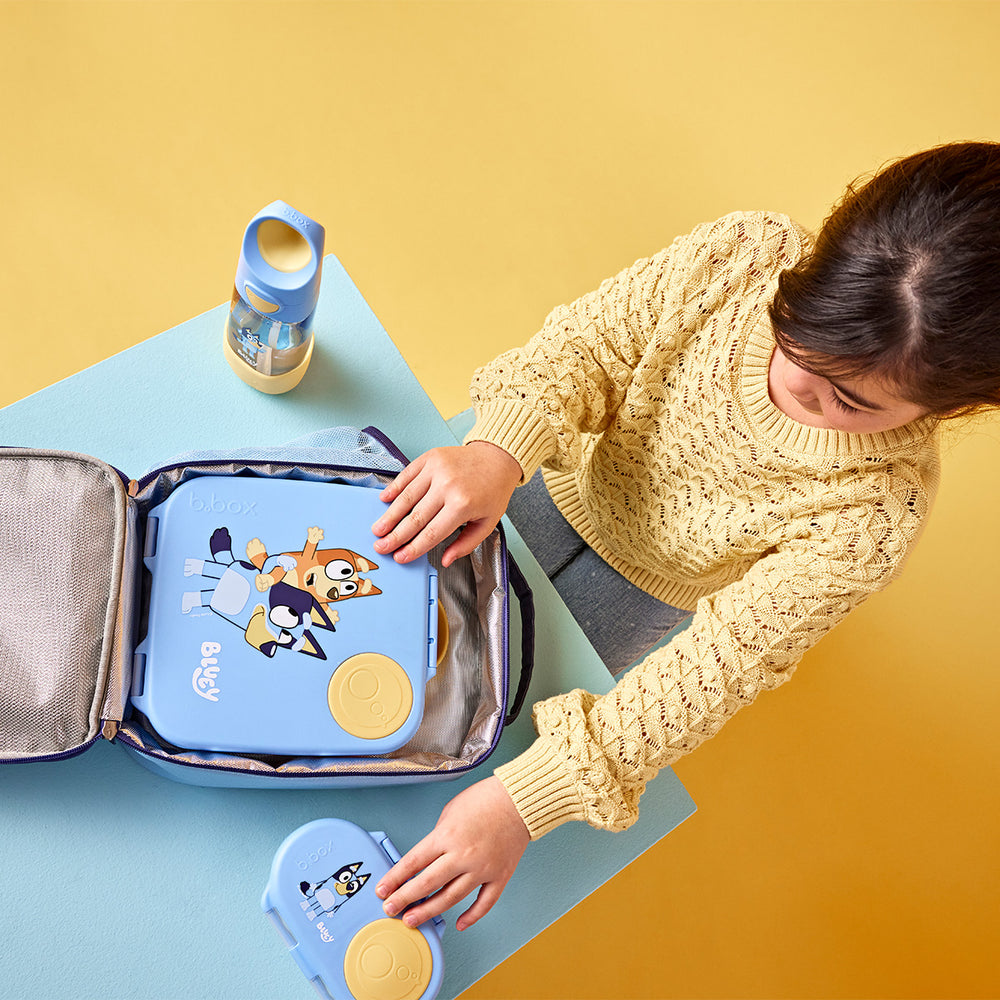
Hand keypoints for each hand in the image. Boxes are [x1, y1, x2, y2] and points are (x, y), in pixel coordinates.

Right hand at [372, 442, 521, 566]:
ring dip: (390, 515)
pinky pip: (407, 475)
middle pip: (415, 518)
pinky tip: (385, 500)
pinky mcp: (430, 458)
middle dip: (395, 536)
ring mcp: (437, 470)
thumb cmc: (493, 490)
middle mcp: (448, 486)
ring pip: (406, 497)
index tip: (401, 556)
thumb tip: (445, 560)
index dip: (413, 548)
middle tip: (381, 546)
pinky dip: (394, 489)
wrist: (497, 458)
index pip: (432, 533)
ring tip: (378, 529)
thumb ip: (466, 544)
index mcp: (463, 505)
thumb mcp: (488, 522)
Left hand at [375, 776, 529, 930]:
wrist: (518, 799)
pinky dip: (471, 917)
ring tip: (413, 919)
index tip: (383, 890)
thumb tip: (428, 857)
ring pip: (451, 898)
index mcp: (447, 835)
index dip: (394, 879)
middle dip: (404, 899)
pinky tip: (459, 924)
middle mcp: (463, 855)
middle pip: (427, 884)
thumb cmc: (485, 799)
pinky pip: (484, 903)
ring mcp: (482, 869)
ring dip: (429, 911)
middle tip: (391, 909)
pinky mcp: (500, 876)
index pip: (413, 862)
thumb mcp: (450, 811)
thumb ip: (438, 836)